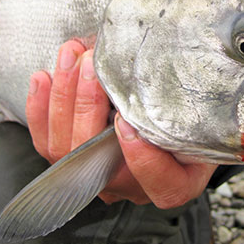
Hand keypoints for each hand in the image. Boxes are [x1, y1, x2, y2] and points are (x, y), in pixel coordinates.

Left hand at [26, 39, 217, 207]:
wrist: (170, 110)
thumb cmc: (189, 109)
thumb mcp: (203, 106)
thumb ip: (189, 99)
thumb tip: (160, 60)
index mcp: (177, 181)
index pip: (163, 187)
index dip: (144, 159)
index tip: (127, 120)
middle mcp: (134, 186)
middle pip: (101, 165)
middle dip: (87, 106)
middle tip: (90, 64)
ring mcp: (100, 176)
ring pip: (67, 152)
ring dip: (64, 98)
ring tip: (73, 57)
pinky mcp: (72, 162)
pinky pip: (46, 144)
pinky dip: (41, 109)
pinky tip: (44, 78)